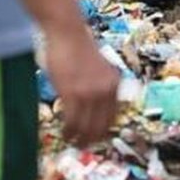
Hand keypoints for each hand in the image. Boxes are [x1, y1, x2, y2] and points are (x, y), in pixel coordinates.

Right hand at [43, 25, 119, 145]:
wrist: (67, 34)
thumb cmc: (79, 49)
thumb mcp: (99, 69)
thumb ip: (101, 86)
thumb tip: (95, 109)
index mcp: (115, 84)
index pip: (113, 117)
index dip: (104, 131)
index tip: (96, 138)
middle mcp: (106, 91)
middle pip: (101, 126)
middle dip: (91, 139)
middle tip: (83, 145)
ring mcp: (90, 93)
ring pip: (85, 126)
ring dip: (78, 137)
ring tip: (71, 141)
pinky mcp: (72, 93)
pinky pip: (72, 120)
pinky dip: (68, 130)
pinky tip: (64, 133)